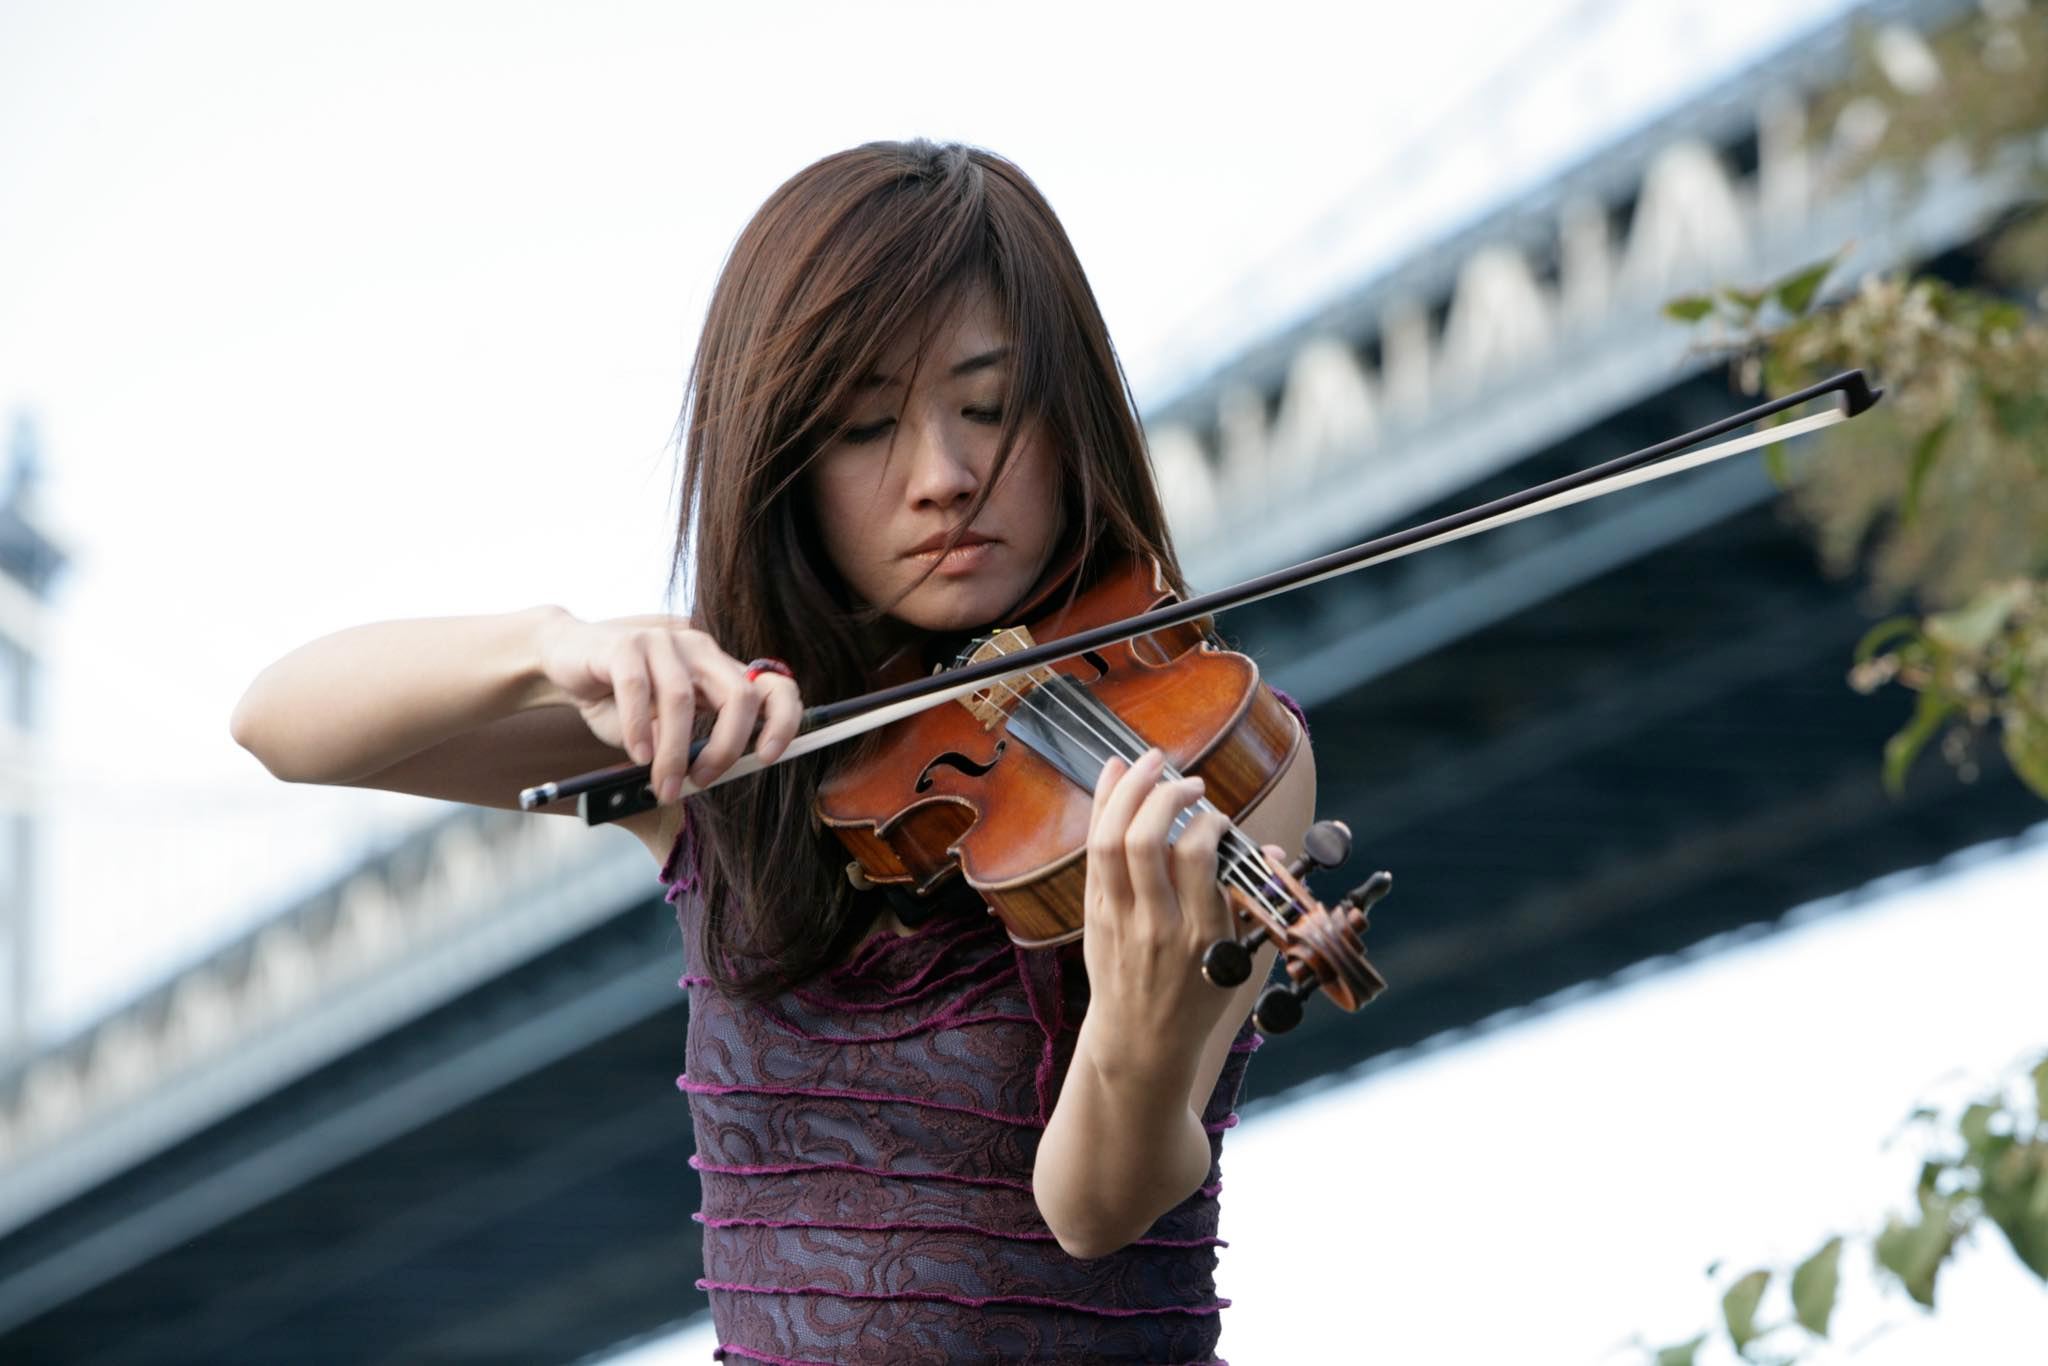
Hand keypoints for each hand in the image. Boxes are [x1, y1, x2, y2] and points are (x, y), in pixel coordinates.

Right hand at [535, 612, 801, 800]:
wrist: (564, 659)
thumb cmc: (619, 698)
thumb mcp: (661, 727)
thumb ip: (689, 745)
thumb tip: (707, 777)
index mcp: (720, 668)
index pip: (775, 687)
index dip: (783, 720)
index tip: (767, 757)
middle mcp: (700, 650)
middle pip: (739, 696)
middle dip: (726, 747)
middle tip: (703, 780)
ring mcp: (663, 642)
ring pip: (682, 700)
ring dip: (674, 752)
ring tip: (663, 785)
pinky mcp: (625, 644)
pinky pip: (638, 690)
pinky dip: (639, 729)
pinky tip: (638, 755)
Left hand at [1078, 746, 1241, 1080]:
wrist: (1141, 1042)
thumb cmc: (1197, 997)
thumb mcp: (1237, 957)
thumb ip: (1251, 901)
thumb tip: (1271, 852)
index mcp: (1199, 934)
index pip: (1198, 857)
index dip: (1208, 822)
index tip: (1217, 818)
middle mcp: (1154, 924)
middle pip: (1145, 841)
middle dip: (1164, 794)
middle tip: (1188, 779)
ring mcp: (1118, 918)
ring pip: (1109, 842)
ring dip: (1126, 791)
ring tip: (1148, 760)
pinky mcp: (1093, 914)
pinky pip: (1092, 852)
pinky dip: (1102, 808)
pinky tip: (1114, 777)